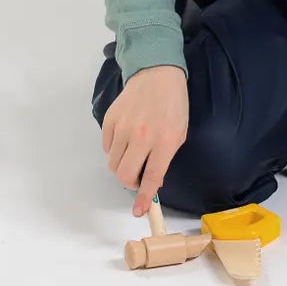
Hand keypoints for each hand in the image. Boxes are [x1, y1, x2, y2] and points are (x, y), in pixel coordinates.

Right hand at [100, 64, 188, 216]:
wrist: (157, 74)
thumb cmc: (173, 105)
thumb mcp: (179, 133)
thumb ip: (165, 158)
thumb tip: (152, 182)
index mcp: (165, 141)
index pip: (151, 177)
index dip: (144, 198)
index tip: (139, 212)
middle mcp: (142, 136)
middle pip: (124, 175)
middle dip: (130, 183)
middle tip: (138, 176)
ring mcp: (123, 127)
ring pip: (113, 164)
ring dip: (122, 166)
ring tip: (133, 155)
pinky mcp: (110, 119)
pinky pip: (107, 147)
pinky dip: (115, 150)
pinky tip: (126, 139)